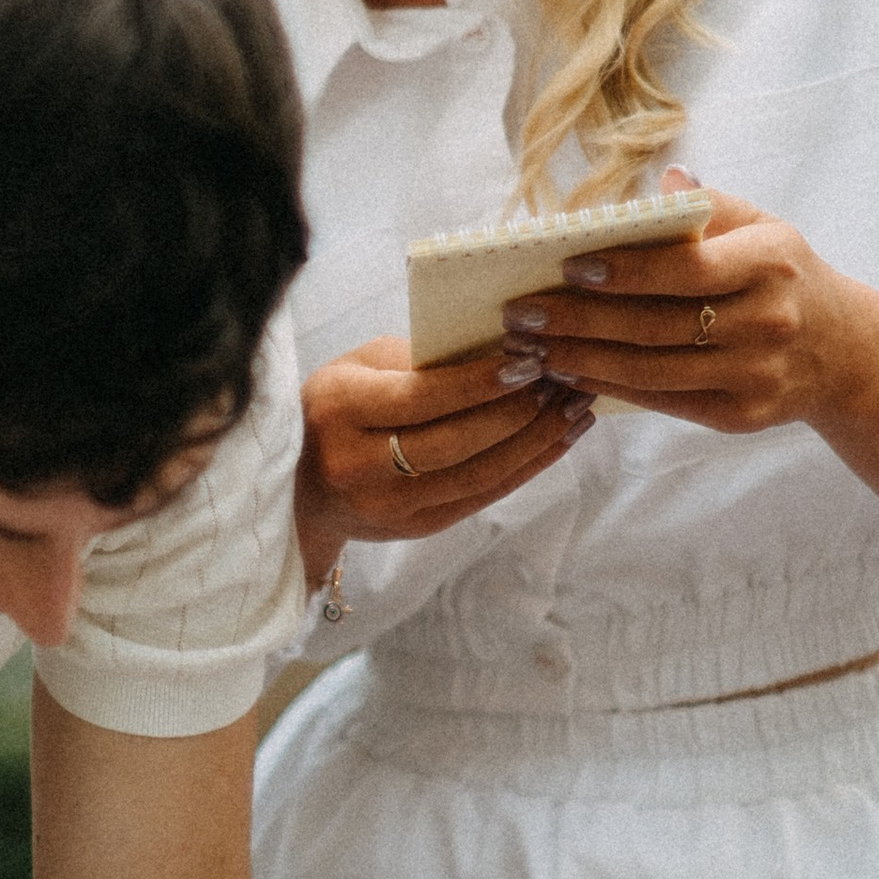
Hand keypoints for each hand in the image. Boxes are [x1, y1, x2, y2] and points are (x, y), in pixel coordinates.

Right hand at [297, 337, 593, 579]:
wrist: (304, 484)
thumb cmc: (340, 406)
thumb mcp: (362, 366)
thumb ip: (420, 358)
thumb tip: (502, 350)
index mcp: (341, 409)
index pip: (421, 398)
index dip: (480, 383)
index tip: (529, 360)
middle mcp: (357, 463)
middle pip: (456, 442)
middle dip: (519, 411)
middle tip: (563, 379)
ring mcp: (387, 505)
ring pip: (478, 475)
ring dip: (536, 440)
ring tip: (574, 407)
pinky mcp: (415, 528)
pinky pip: (483, 496)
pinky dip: (528, 466)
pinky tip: (560, 439)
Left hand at [499, 173, 862, 436]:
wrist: (844, 352)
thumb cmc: (783, 275)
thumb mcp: (763, 227)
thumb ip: (708, 205)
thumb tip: (663, 182)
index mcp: (772, 262)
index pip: (689, 268)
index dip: (627, 271)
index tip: (568, 267)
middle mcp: (769, 321)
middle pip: (659, 325)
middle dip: (581, 319)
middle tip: (521, 313)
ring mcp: (756, 374)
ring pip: (653, 370)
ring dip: (582, 358)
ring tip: (531, 346)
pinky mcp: (742, 415)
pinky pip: (663, 401)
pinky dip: (610, 387)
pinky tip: (569, 371)